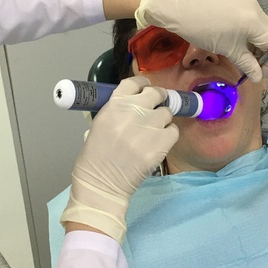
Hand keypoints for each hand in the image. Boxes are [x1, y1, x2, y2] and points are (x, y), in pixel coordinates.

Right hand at [61, 77, 178, 243]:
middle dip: (157, 98)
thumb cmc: (94, 158)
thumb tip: (134, 104)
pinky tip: (159, 142)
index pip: (134, 83)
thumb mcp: (98, 125)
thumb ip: (117, 111)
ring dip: (162, 119)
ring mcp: (149, 127)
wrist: (101, 184)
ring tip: (154, 130)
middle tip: (156, 106)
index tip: (145, 88)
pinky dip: (169, 135)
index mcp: (114, 105)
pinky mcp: (161, 144)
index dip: (142, 85)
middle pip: (155, 93)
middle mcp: (133, 112)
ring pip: (167, 112)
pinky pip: (173, 131)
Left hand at [135, 0, 267, 82]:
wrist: (178, 7)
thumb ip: (247, 64)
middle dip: (264, 49)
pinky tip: (232, 35)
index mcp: (255, 21)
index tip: (260, 70)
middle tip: (251, 63)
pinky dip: (246, 27)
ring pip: (258, 22)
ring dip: (254, 38)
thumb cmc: (202, 30)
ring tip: (241, 51)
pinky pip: (248, 13)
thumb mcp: (227, 50)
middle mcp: (255, 6)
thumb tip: (259, 77)